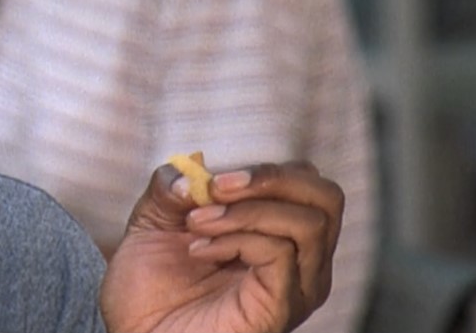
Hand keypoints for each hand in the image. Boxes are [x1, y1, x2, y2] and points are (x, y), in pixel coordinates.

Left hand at [100, 161, 343, 332]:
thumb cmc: (148, 284)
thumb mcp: (153, 218)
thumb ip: (172, 185)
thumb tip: (195, 168)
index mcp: (280, 233)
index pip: (308, 182)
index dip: (265, 167)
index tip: (212, 177)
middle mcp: (301, 261)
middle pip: (327, 197)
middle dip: (272, 178)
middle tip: (218, 188)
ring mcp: (295, 287)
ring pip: (309, 223)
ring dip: (246, 211)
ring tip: (197, 224)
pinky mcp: (281, 307)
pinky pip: (282, 254)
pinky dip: (238, 238)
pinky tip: (200, 250)